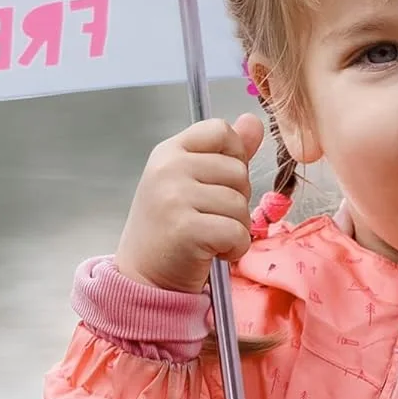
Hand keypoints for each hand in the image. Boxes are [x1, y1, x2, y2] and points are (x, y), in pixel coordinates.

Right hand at [113, 113, 264, 293]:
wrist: (143, 278)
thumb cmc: (170, 229)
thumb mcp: (192, 183)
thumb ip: (225, 153)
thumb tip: (254, 120)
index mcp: (169, 151)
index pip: (220, 130)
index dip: (232, 156)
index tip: (217, 183)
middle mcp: (168, 168)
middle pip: (237, 170)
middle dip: (236, 200)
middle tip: (209, 219)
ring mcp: (174, 197)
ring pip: (240, 203)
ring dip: (236, 228)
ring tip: (209, 237)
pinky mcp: (186, 228)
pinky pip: (237, 231)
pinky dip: (235, 248)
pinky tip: (213, 253)